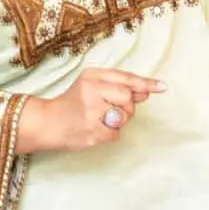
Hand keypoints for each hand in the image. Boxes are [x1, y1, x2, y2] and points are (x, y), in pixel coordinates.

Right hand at [15, 68, 165, 154]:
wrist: (47, 122)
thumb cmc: (72, 103)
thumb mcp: (91, 86)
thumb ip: (118, 87)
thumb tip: (145, 92)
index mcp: (92, 76)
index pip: (125, 78)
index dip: (145, 83)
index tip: (162, 87)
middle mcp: (91, 90)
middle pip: (128, 98)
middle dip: (126, 107)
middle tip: (110, 110)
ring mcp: (91, 112)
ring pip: (124, 117)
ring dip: (117, 121)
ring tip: (99, 119)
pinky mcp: (92, 131)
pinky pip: (116, 133)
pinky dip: (109, 133)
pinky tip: (95, 129)